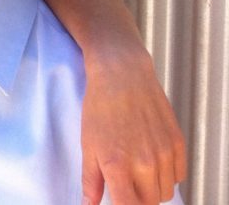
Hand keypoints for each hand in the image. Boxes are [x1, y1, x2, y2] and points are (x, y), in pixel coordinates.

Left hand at [81, 45, 186, 203]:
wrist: (122, 74)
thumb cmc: (100, 106)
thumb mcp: (87, 144)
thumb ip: (90, 180)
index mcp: (117, 165)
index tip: (119, 199)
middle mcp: (144, 163)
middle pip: (149, 202)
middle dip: (138, 198)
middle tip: (126, 182)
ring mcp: (164, 153)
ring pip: (166, 191)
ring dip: (153, 187)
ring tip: (137, 168)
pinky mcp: (178, 143)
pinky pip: (178, 175)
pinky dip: (167, 174)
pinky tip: (153, 159)